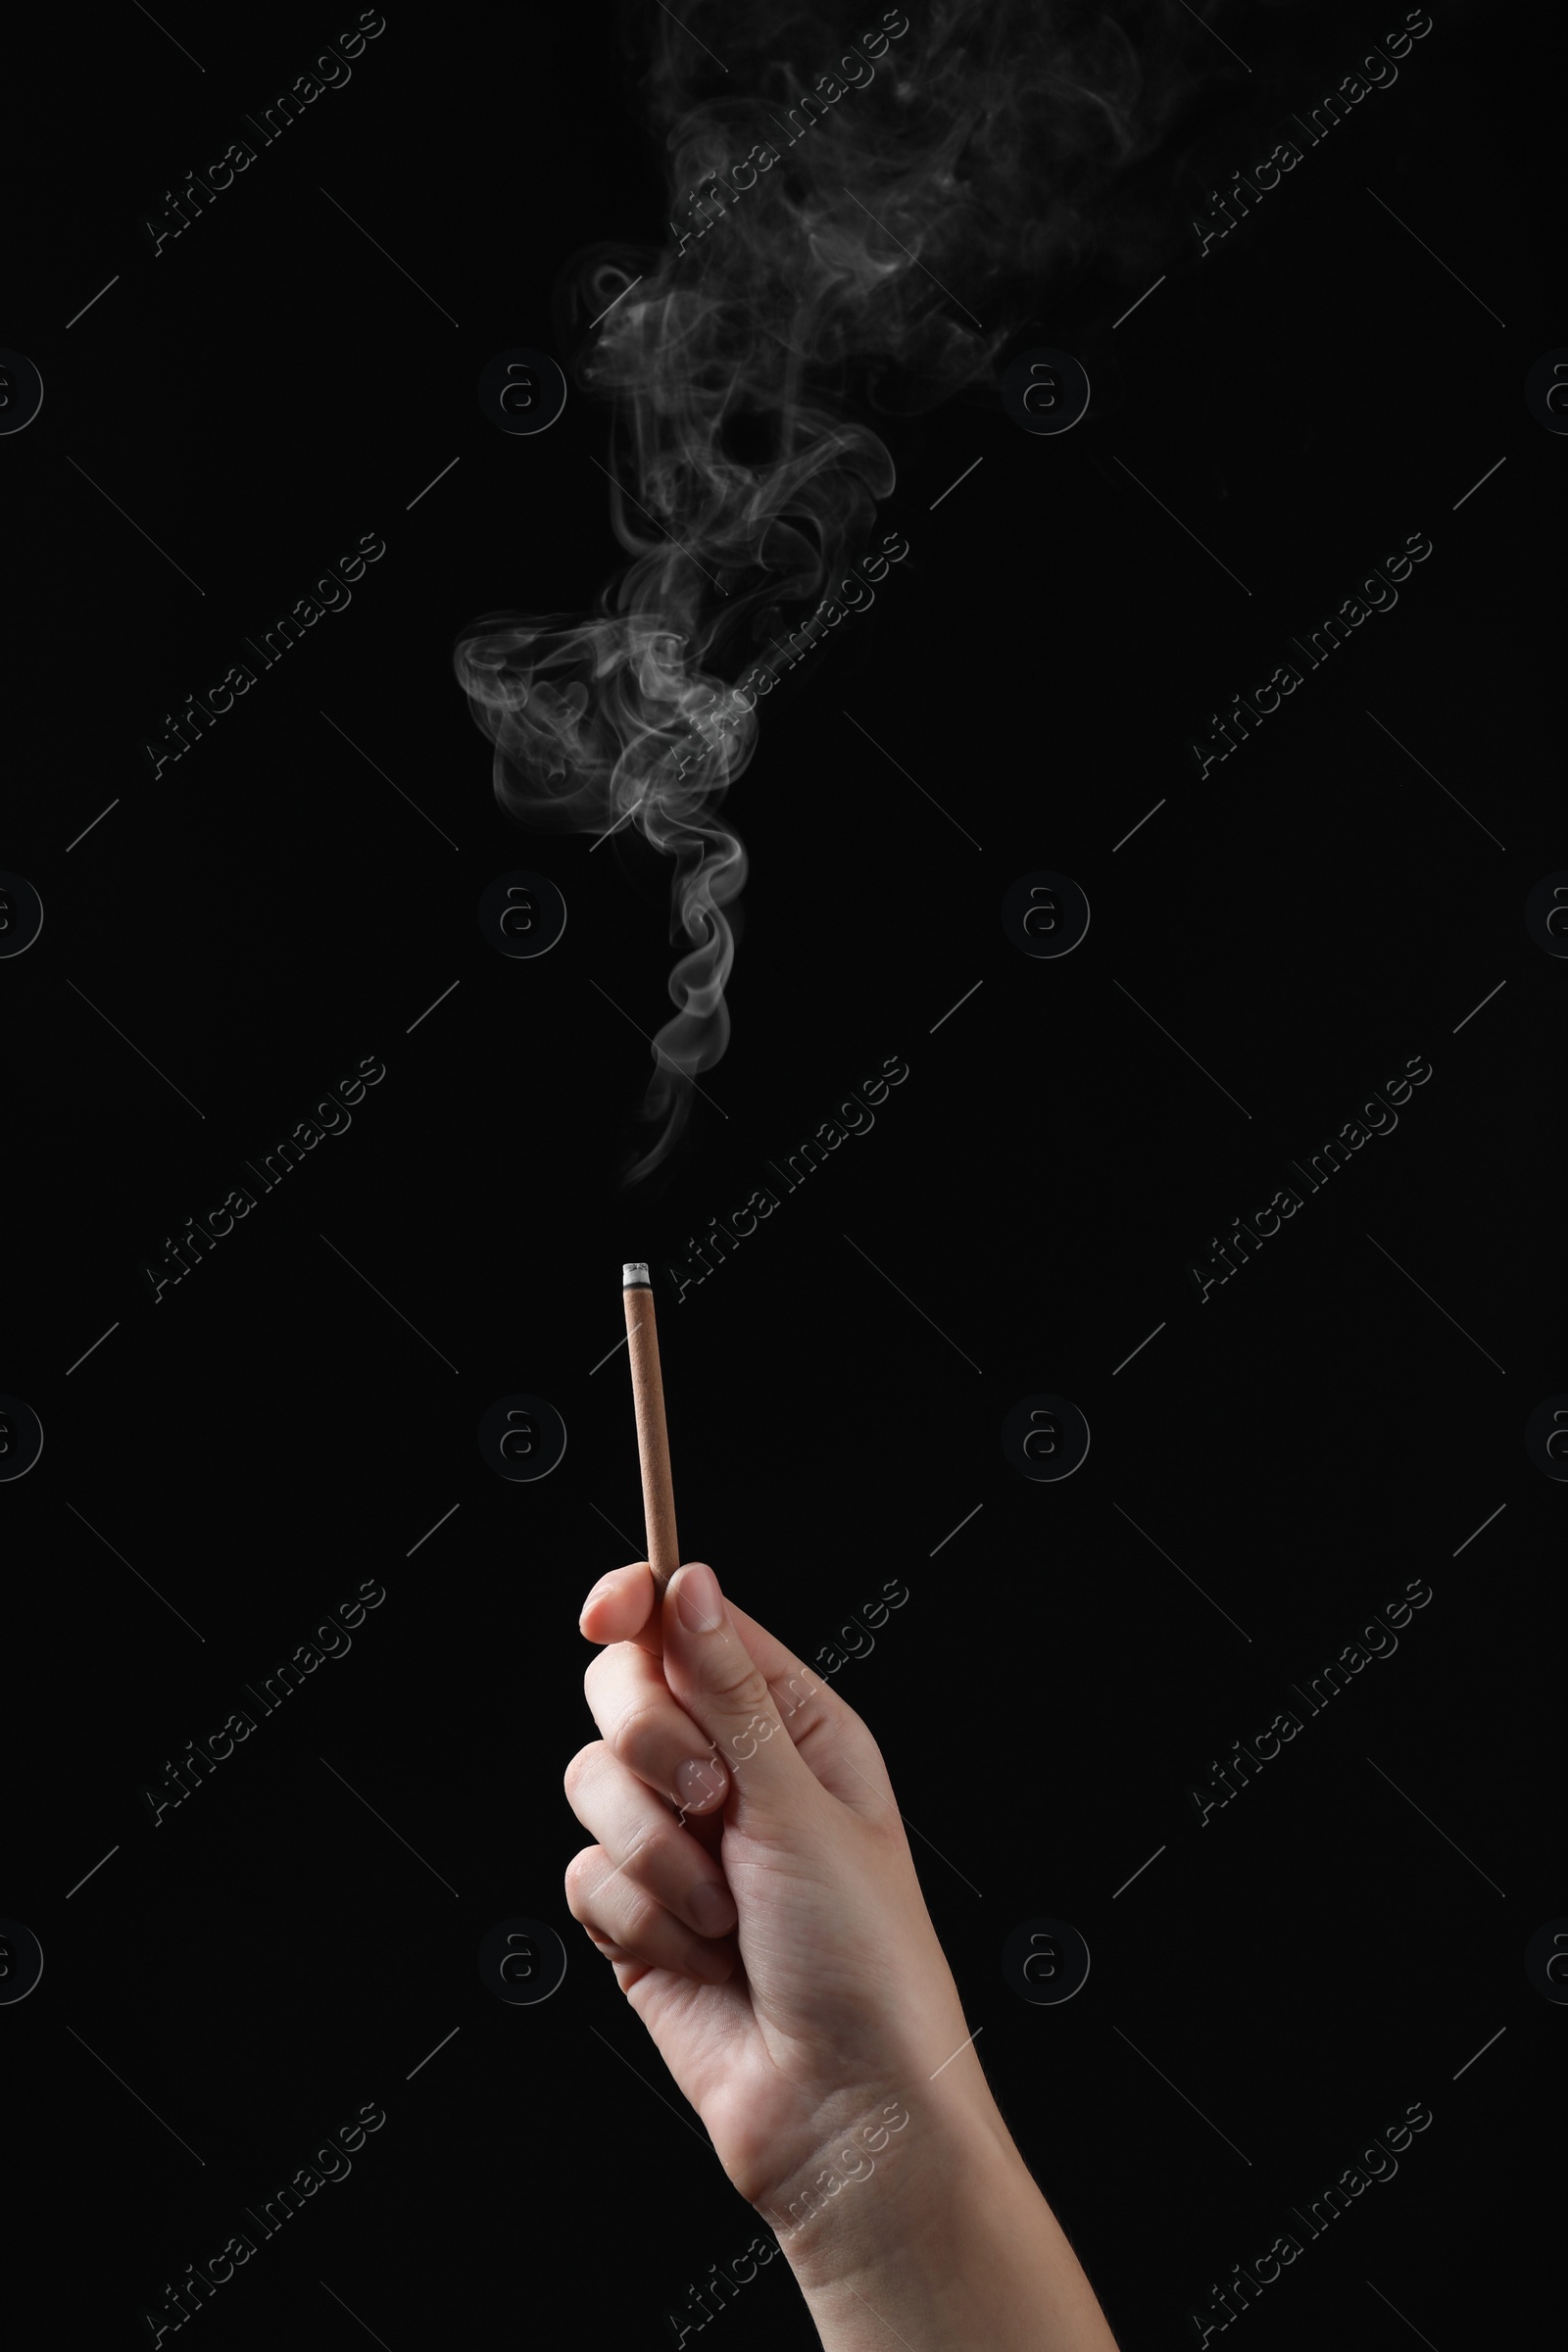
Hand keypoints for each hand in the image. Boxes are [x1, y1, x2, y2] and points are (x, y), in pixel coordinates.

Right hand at [564, 1557, 989, 2222]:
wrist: (842, 2113)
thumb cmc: (863, 1961)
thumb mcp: (802, 1808)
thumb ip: (730, 1695)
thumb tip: (689, 1582)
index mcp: (791, 1727)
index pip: (692, 1627)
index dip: (639, 1606)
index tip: (604, 1612)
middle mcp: (731, 1775)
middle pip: (624, 1693)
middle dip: (650, 1747)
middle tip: (707, 1799)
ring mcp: (677, 1846)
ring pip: (592, 1785)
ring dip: (655, 1856)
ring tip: (723, 1914)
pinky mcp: (635, 1916)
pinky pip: (583, 1875)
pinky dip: (635, 1920)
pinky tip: (698, 1959)